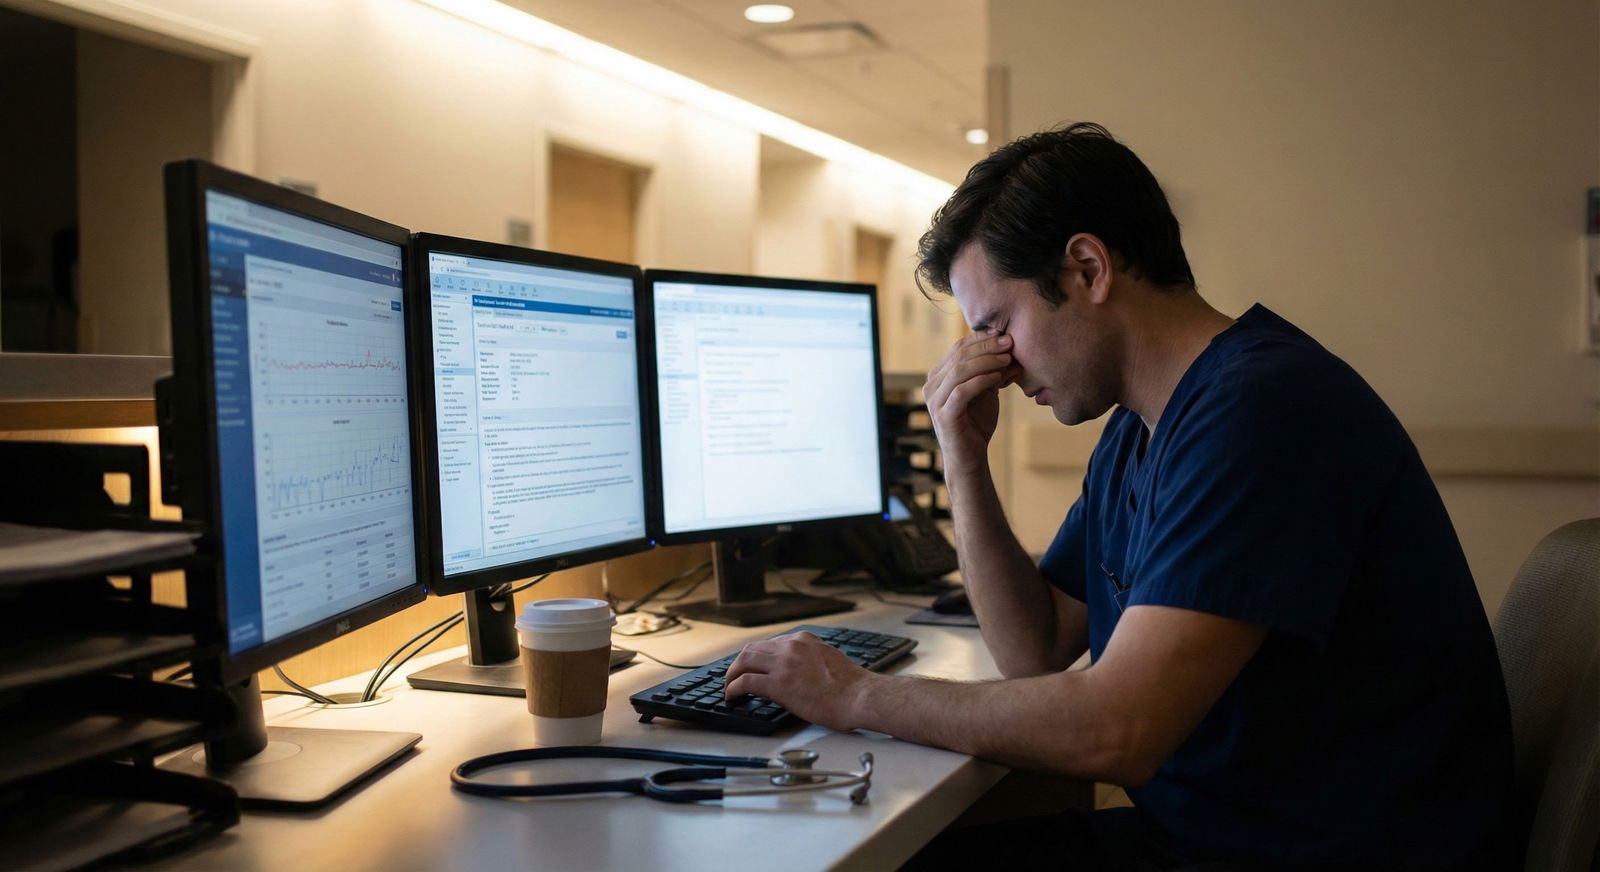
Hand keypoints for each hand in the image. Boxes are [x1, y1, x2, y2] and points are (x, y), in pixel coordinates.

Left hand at [724, 632, 870, 731]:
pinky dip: (733, 688)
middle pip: (752, 649)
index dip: (756, 657)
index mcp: (803, 640)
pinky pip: (746, 681)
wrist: (859, 696)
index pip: (769, 644)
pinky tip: (732, 696)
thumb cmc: (850, 686)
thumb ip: (808, 659)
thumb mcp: (827, 659)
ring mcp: (784, 664)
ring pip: (744, 661)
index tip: (751, 666)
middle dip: (739, 663)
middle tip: (733, 676)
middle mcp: (791, 647)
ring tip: (729, 687)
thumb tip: (797, 671)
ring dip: (732, 674)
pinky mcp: (778, 683)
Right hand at [923, 330, 1019, 474]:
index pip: (958, 348)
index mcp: (938, 376)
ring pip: (960, 370)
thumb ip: (992, 371)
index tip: (1003, 333)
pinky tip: (998, 376)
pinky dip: (981, 380)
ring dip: (986, 361)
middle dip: (986, 346)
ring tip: (1007, 358)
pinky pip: (962, 391)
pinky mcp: (943, 415)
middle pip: (959, 356)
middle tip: (1009, 342)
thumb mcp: (986, 391)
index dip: (981, 338)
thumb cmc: (977, 423)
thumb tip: (1010, 349)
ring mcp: (934, 400)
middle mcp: (931, 385)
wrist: (970, 457)